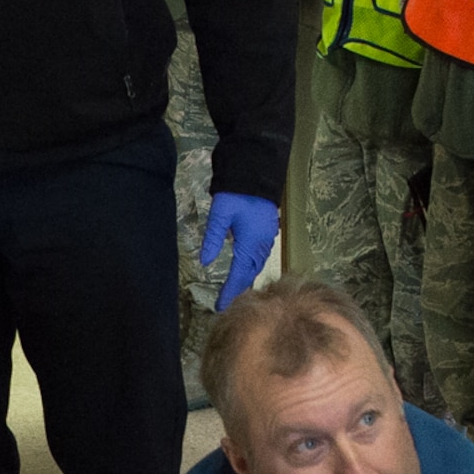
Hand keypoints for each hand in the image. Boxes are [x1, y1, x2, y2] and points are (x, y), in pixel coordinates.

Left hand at [200, 193, 279, 309]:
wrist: (257, 167)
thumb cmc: (236, 190)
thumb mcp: (220, 214)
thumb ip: (212, 238)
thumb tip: (204, 262)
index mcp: (250, 242)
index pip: (239, 275)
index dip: (230, 291)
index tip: (221, 306)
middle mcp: (262, 243)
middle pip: (250, 273)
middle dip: (239, 288)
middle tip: (227, 301)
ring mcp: (268, 236)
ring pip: (257, 265)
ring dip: (246, 278)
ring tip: (235, 289)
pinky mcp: (269, 228)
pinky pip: (261, 255)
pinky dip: (252, 266)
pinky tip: (246, 267)